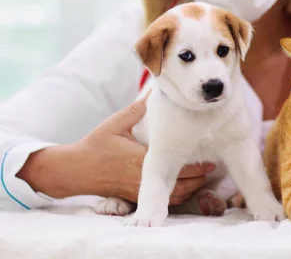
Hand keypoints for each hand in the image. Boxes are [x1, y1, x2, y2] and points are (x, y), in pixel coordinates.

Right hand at [18, 96, 214, 204]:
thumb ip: (134, 110)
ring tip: (202, 177)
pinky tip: (184, 185)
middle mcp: (143, 176)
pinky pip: (161, 199)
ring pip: (173, 196)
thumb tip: (151, 94)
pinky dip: (175, 195)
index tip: (210, 156)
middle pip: (180, 185)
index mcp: (141, 159)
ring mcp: (138, 188)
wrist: (74, 171)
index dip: (196, 164)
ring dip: (189, 188)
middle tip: (212, 166)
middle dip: (198, 178)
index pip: (176, 165)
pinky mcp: (133, 195)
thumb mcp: (114, 124)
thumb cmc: (94, 145)